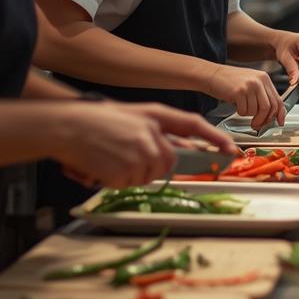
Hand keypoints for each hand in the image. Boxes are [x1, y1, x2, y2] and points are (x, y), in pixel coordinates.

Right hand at [55, 100, 238, 188]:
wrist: (66, 127)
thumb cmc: (95, 122)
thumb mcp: (132, 118)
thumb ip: (157, 132)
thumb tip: (182, 150)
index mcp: (154, 115)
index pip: (194, 124)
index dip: (215, 137)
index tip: (232, 150)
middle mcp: (152, 132)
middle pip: (168, 162)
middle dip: (152, 167)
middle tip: (126, 161)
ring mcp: (141, 151)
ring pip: (149, 175)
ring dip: (131, 175)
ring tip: (110, 159)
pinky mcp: (128, 168)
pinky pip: (130, 183)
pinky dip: (116, 180)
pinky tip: (103, 166)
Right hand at [207, 64, 284, 131]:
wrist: (212, 75)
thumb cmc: (230, 81)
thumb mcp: (251, 83)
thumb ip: (263, 95)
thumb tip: (272, 113)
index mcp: (264, 78)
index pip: (278, 99)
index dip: (280, 114)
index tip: (279, 122)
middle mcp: (258, 81)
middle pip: (269, 108)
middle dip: (264, 120)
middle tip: (257, 124)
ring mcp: (249, 86)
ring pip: (257, 111)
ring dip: (250, 115)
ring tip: (243, 109)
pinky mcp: (238, 92)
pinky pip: (244, 111)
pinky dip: (241, 112)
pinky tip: (236, 106)